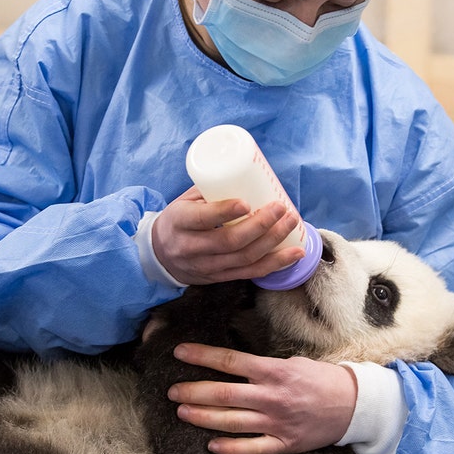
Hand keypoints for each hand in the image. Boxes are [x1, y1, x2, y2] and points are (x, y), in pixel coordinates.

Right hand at [152, 187, 304, 284]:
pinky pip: (251, 273)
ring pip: (244, 258)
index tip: (247, 202)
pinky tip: (295, 254)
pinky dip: (276, 264)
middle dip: (260, 225)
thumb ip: (212, 191)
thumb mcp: (184, 201)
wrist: (159, 256)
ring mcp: (206, 266)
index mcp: (179, 222)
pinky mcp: (219, 277)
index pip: (202, 219)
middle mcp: (191, 247)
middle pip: (230, 241)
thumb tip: (249, 175)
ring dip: (273, 242)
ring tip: (292, 224)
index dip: (225, 212)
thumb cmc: (178, 220)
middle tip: (280, 209)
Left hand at [168, 343, 357, 453]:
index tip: (180, 352)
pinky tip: (211, 444)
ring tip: (183, 411)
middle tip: (172, 390)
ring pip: (231, 422)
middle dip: (194, 390)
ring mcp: (277, 423)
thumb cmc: (321, 379)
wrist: (353, 405)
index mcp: (275, 372)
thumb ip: (264, 366)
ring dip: (203, 417)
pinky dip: (230, 448)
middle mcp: (273, 397)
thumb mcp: (293, 363)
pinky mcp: (284, 444)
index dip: (202, 356)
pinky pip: (252, 448)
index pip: (231, 361)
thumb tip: (233, 365)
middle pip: (224, 393)